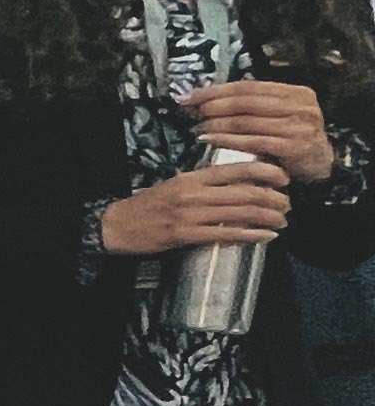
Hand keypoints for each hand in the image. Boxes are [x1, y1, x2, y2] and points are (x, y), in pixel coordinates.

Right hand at [100, 162, 293, 256]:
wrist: (116, 227)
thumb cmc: (148, 207)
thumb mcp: (175, 186)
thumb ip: (203, 184)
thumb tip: (237, 185)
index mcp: (191, 177)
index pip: (235, 169)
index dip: (265, 171)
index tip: (284, 177)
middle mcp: (193, 193)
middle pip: (245, 192)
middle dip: (274, 198)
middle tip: (288, 204)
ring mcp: (189, 215)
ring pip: (240, 213)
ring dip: (268, 217)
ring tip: (282, 220)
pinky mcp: (185, 235)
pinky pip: (226, 234)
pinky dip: (251, 235)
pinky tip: (266, 236)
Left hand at [179, 79, 336, 184]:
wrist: (318, 164)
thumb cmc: (289, 138)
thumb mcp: (276, 116)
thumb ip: (250, 106)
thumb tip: (203, 99)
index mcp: (296, 92)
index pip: (248, 86)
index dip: (216, 90)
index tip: (191, 95)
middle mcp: (301, 106)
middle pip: (246, 101)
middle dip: (213, 104)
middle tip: (190, 110)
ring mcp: (300, 126)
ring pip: (248, 121)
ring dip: (217, 123)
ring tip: (197, 126)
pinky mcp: (295, 147)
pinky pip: (253, 141)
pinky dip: (227, 139)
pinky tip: (209, 139)